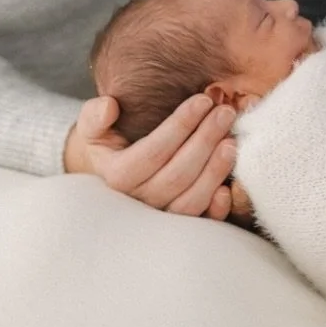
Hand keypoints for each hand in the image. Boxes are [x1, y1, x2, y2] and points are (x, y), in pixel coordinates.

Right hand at [64, 93, 236, 219]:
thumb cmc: (109, 145)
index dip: (180, 125)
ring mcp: (160, 217)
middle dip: (205, 140)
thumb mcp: (93, 128)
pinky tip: (229, 186)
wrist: (112, 176)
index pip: (153, 152)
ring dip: (215, 171)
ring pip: (191, 201)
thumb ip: (95, 116)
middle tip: (226, 112)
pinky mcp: (180, 226)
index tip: (203, 100)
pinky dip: (217, 209)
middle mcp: (138, 202)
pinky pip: (201, 223)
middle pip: (177, 175)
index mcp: (116, 177)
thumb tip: (109, 106)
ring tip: (232, 140)